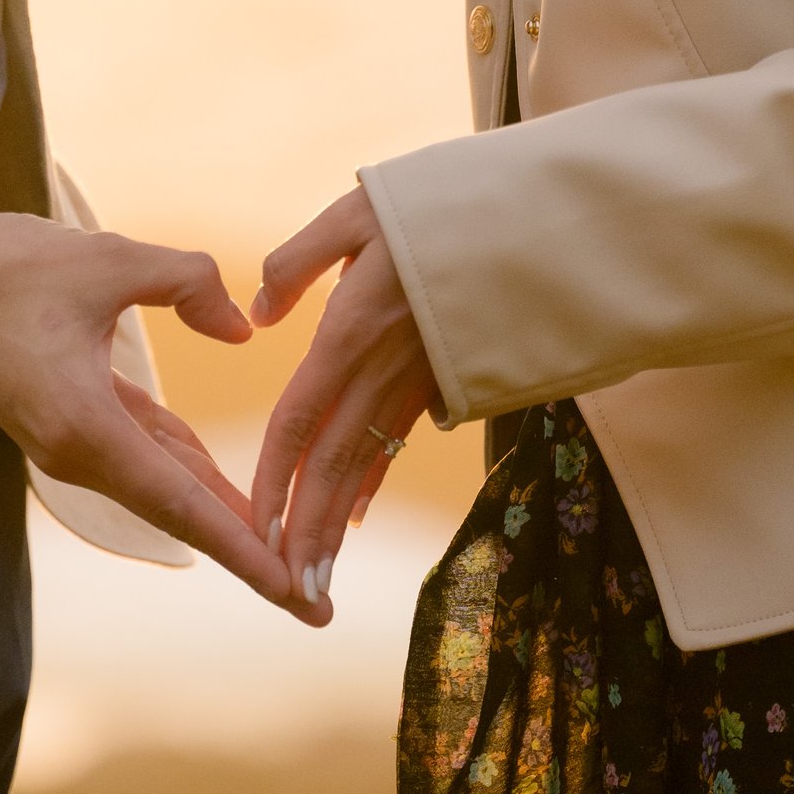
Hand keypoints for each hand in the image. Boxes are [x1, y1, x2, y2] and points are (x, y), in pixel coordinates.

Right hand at [0, 213, 317, 622]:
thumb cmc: (3, 265)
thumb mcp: (107, 259)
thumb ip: (189, 283)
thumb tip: (243, 331)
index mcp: (86, 427)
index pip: (182, 503)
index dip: (243, 550)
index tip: (291, 594)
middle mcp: (79, 451)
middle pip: (183, 514)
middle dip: (251, 557)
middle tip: (317, 606)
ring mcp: (73, 440)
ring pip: (168, 487)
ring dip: (227, 520)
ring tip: (290, 556)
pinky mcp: (71, 419)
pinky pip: (146, 455)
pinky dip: (193, 475)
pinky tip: (236, 493)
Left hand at [251, 187, 441, 613]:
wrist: (538, 217)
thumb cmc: (440, 203)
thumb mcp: (358, 211)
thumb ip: (299, 260)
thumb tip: (260, 312)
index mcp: (353, 330)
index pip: (301, 418)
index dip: (276, 477)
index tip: (255, 529)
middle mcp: (383, 366)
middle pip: (335, 460)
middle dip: (310, 528)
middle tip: (289, 590)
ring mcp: (418, 378)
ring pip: (368, 460)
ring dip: (340, 522)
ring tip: (318, 577)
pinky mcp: (446, 376)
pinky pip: (399, 437)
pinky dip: (374, 479)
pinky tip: (357, 516)